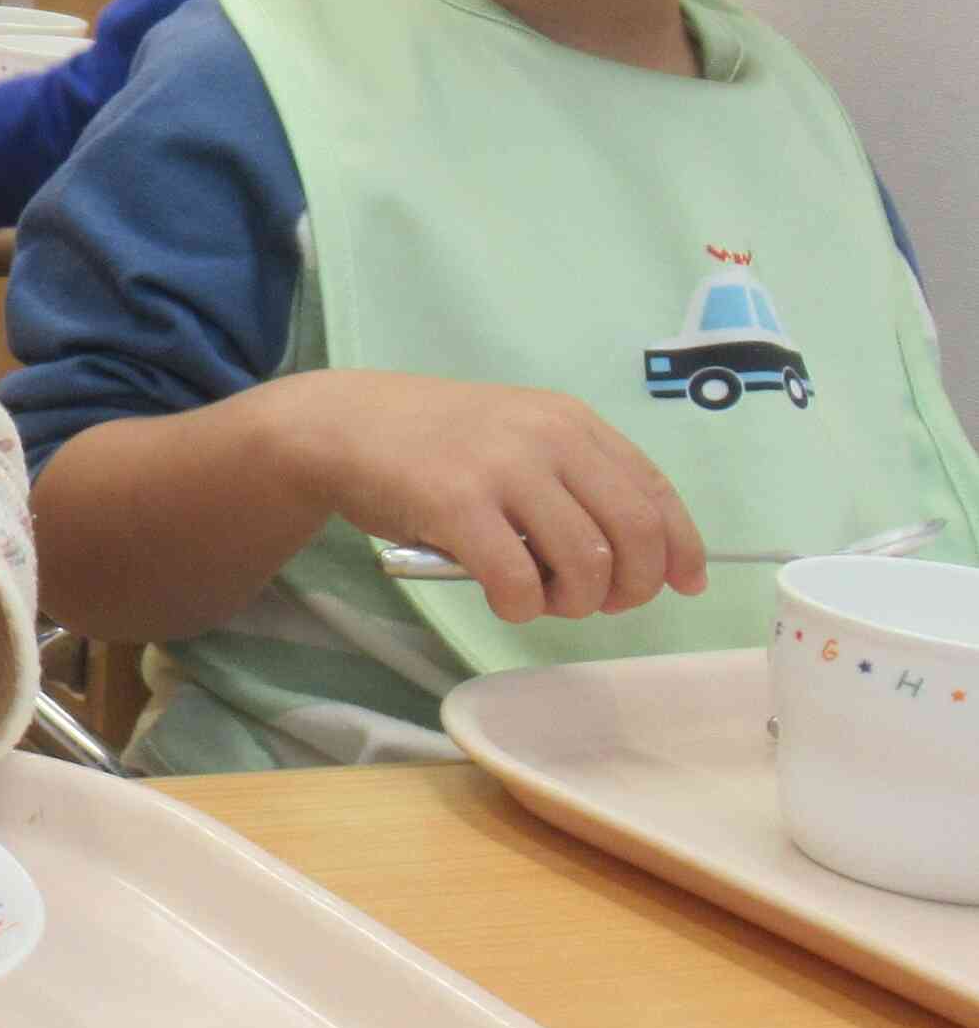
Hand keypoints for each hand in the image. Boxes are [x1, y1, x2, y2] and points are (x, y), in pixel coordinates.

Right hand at [260, 369, 709, 623]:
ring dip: (576, 603)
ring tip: (545, 602)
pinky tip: (505, 600)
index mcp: (571, 422)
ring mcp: (502, 470)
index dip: (682, 548)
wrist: (341, 424)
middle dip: (632, 586)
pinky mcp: (455, 505)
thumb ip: (570, 481)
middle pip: (634, 533)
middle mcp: (548, 438)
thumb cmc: (431, 442)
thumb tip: (631, 560)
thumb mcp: (515, 439)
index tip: (686, 584)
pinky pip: (518, 580)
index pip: (654, 491)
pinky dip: (523, 606)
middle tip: (601, 603)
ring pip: (585, 563)